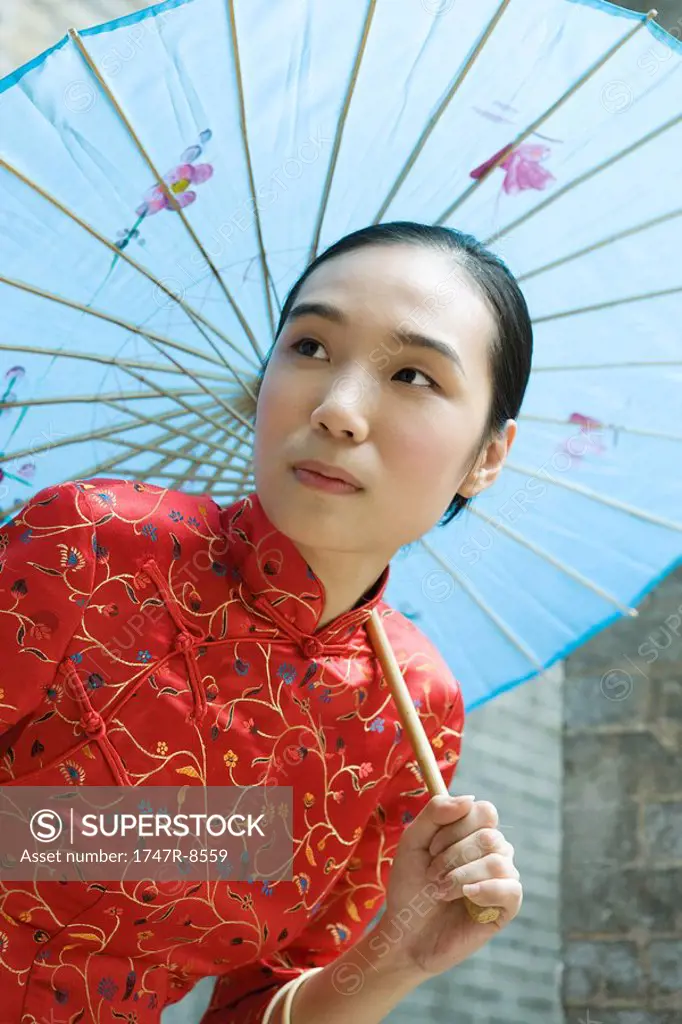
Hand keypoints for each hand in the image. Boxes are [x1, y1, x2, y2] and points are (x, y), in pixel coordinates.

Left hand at [382, 794, 521, 976]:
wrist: (405, 933)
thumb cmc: (410, 886)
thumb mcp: (413, 841)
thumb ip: (436, 812)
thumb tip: (470, 799)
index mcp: (474, 833)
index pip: (485, 811)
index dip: (457, 827)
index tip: (432, 848)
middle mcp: (493, 852)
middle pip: (489, 836)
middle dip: (452, 855)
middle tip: (431, 874)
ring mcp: (502, 879)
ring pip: (497, 861)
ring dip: (460, 876)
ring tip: (440, 891)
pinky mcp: (506, 908)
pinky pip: (512, 889)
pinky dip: (485, 890)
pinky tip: (466, 897)